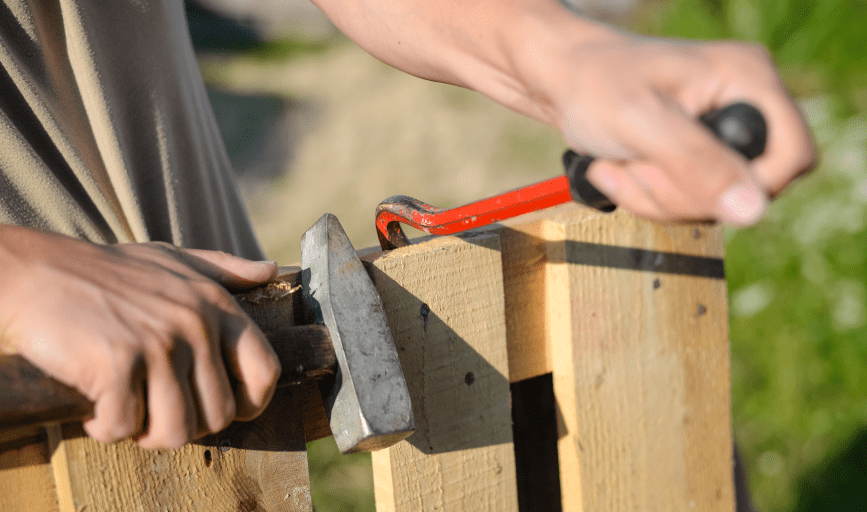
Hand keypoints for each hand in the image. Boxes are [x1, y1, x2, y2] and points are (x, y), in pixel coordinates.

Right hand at [0, 227, 279, 448]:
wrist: (39, 269)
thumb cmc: (109, 271)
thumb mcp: (175, 260)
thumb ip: (225, 269)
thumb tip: (270, 270)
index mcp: (216, 305)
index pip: (265, 372)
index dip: (250, 403)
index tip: (218, 408)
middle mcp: (195, 324)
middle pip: (218, 415)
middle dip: (185, 424)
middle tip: (152, 408)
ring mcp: (158, 344)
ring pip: (176, 431)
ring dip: (145, 433)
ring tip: (125, 409)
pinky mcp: (117, 363)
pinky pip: (124, 427)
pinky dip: (105, 426)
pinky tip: (94, 404)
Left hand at [518, 27, 815, 224]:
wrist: (554, 79)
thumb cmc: (592, 83)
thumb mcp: (641, 122)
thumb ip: (697, 164)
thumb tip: (752, 209)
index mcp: (746, 79)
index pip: (794, 155)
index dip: (753, 186)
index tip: (699, 186)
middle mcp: (740, 104)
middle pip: (748, 190)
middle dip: (682, 191)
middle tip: (636, 163)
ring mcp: (715, 133)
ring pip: (710, 204)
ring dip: (655, 196)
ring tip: (619, 161)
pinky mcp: (690, 154)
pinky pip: (683, 202)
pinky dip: (644, 196)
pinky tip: (618, 167)